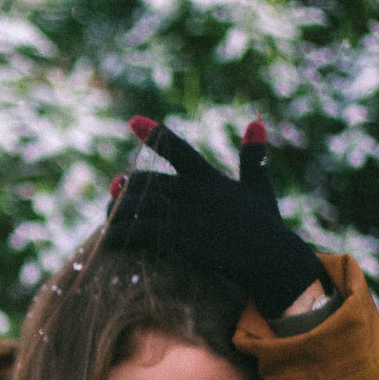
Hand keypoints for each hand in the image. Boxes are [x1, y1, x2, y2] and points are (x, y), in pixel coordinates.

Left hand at [101, 116, 324, 320]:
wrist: (271, 259)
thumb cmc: (267, 227)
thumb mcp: (259, 187)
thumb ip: (253, 157)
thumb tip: (255, 123)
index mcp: (208, 177)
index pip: (178, 149)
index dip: (155, 134)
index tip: (133, 121)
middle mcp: (193, 192)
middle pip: (145, 181)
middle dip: (125, 189)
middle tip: (112, 196)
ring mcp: (184, 215)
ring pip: (136, 206)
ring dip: (116, 213)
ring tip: (107, 221)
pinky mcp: (177, 239)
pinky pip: (137, 232)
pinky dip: (119, 235)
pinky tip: (107, 241)